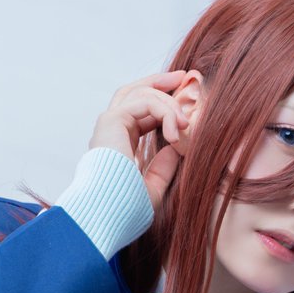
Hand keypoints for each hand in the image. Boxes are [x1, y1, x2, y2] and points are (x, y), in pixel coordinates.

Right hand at [89, 70, 190, 211]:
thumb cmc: (125, 210)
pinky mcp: (112, 121)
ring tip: (185, 121)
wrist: (108, 215)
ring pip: (140, 93)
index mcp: (119, 144)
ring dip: (167, 101)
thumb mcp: (152, 190)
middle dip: (160, 82)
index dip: (162, 105)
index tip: (184, 106)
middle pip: (134, 92)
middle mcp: (111, 131)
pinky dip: (163, 110)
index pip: (140, 113)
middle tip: (183, 77)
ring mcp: (109, 125)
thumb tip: (175, 149)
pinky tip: (175, 130)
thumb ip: (162, 170)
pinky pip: (142, 101)